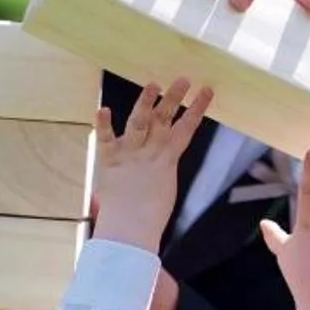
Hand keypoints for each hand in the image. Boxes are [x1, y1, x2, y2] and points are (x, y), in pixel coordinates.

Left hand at [92, 77, 212, 252]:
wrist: (131, 231)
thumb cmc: (149, 218)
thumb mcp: (164, 188)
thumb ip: (161, 168)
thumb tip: (161, 159)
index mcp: (167, 160)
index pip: (187, 128)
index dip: (198, 108)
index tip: (207, 91)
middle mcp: (150, 152)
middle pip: (164, 118)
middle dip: (174, 97)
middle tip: (183, 79)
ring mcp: (129, 153)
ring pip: (139, 121)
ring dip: (146, 101)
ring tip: (153, 85)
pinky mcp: (109, 160)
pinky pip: (105, 138)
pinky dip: (103, 124)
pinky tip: (102, 109)